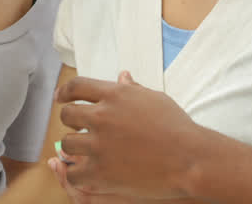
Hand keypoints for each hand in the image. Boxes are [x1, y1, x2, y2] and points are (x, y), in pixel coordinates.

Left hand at [56, 72, 198, 199]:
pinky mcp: (101, 171)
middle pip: (67, 114)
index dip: (64, 91)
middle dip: (69, 120)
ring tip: (82, 151)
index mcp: (114, 95)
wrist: (190, 159)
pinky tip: (85, 172)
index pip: (76, 86)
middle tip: (75, 128)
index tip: (61, 98)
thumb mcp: (155, 99)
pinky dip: (77, 173)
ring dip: (73, 148)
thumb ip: (132, 89)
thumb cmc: (177, 128)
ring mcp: (100, 145)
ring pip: (67, 144)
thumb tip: (122, 77)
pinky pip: (74, 172)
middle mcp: (102, 116)